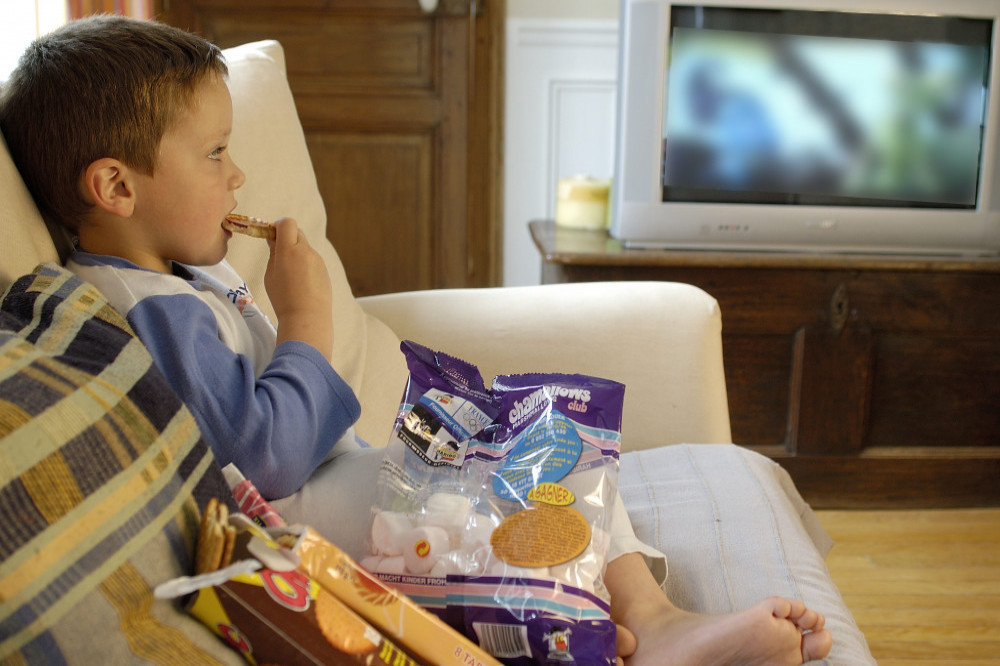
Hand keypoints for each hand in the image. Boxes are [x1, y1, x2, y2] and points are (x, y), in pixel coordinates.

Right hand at [264, 217, 333, 360]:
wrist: (307, 317)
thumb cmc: (283, 298)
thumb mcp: (270, 274)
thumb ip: (274, 253)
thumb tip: (274, 239)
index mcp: (289, 249)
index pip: (287, 223)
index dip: (278, 226)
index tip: (271, 236)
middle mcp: (306, 251)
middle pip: (297, 232)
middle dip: (287, 238)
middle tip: (279, 254)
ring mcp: (318, 260)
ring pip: (305, 247)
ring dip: (297, 253)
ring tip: (290, 276)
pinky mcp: (325, 270)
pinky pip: (312, 261)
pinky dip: (305, 265)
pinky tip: (301, 283)